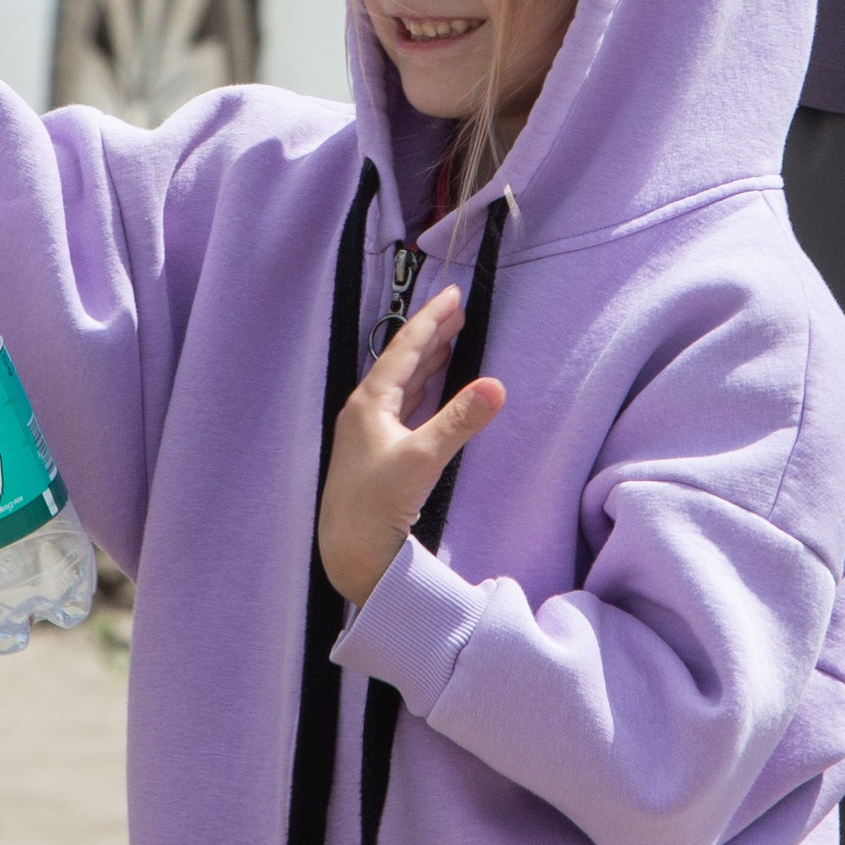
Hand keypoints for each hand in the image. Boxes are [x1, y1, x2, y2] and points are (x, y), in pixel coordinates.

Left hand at [318, 286, 504, 605]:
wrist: (349, 552)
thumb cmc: (377, 505)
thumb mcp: (423, 459)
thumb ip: (459, 420)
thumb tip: (496, 385)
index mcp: (369, 402)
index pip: (405, 348)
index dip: (431, 319)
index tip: (453, 293)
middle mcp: (365, 411)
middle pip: (403, 360)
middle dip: (432, 333)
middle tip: (458, 308)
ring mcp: (370, 432)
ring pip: (404, 383)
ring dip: (428, 360)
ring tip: (451, 338)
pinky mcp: (378, 453)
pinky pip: (404, 406)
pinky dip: (423, 389)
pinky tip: (432, 387)